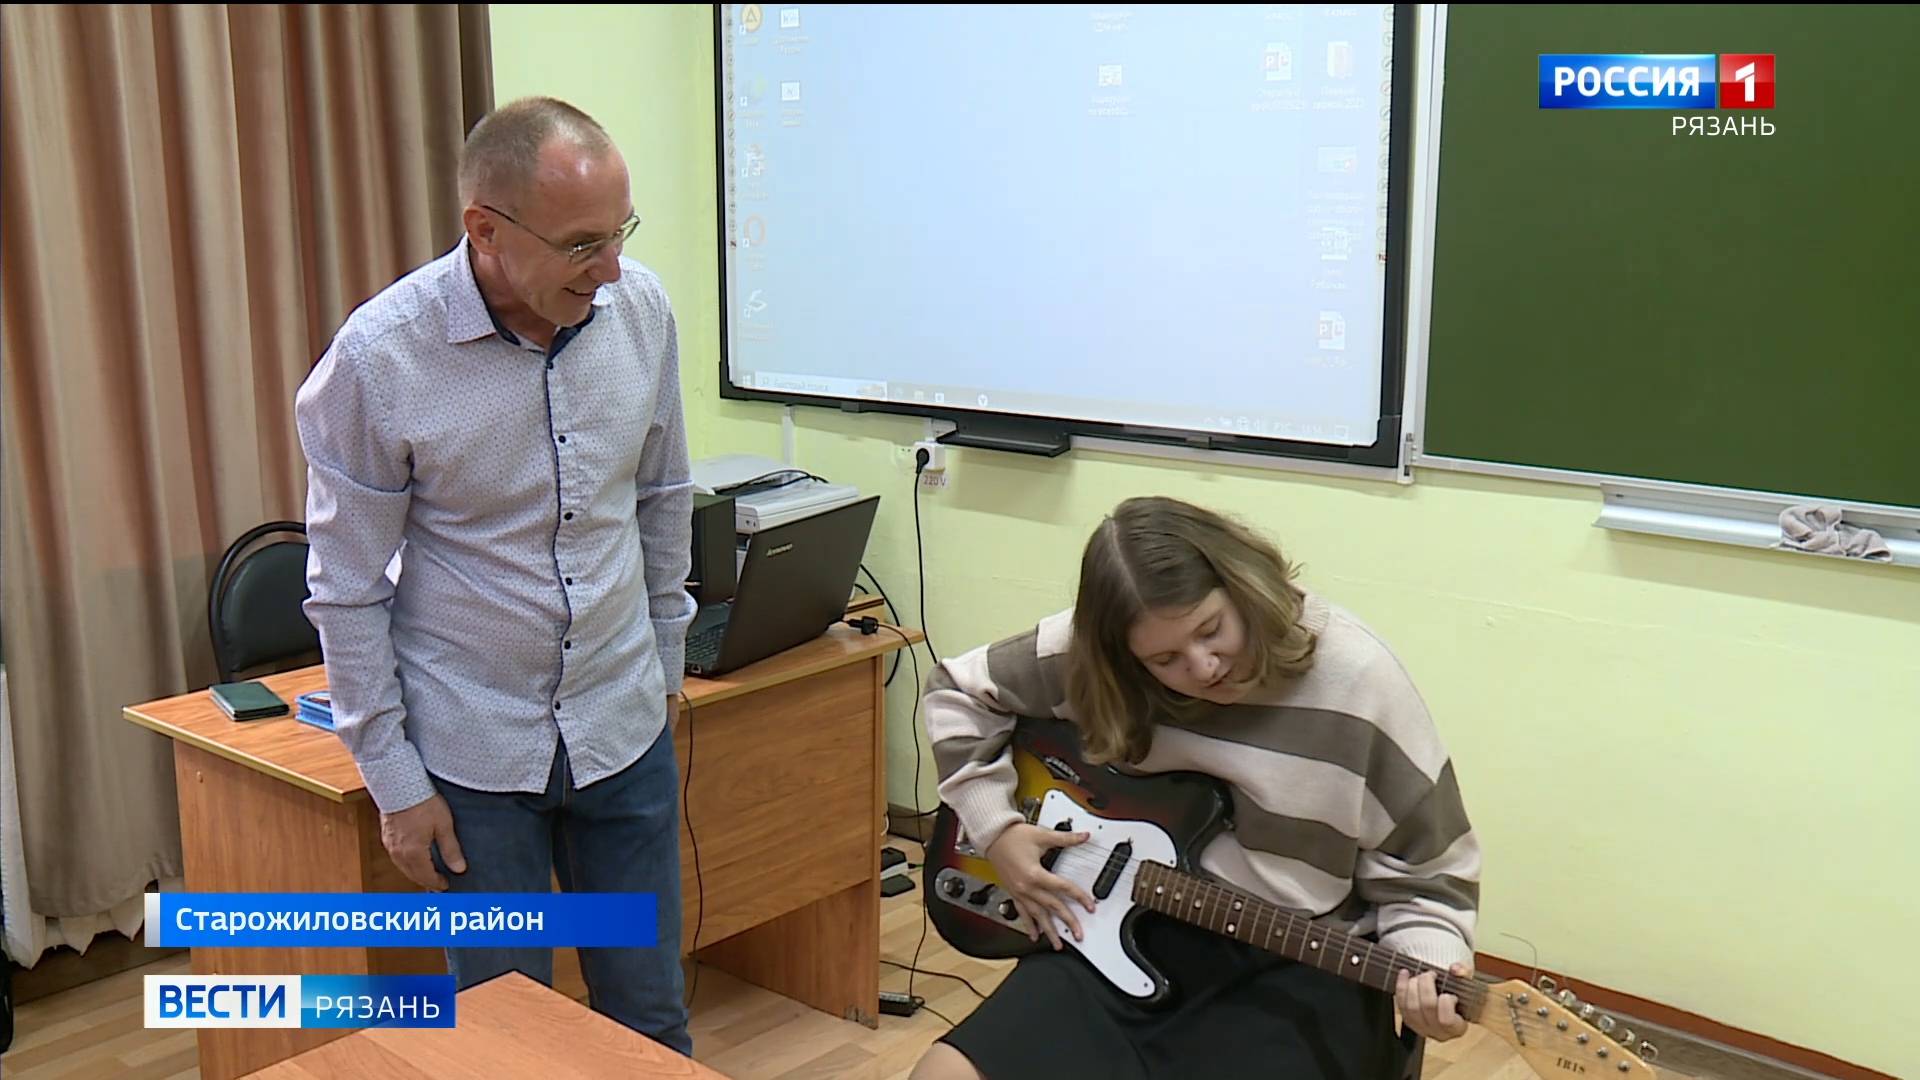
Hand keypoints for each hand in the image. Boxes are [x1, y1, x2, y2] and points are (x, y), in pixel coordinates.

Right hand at [380, 794, 465, 891]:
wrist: (399, 784)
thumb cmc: (423, 802)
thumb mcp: (443, 825)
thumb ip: (451, 849)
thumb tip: (459, 869)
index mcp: (414, 853)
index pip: (426, 877)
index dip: (437, 884)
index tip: (446, 887)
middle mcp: (399, 853)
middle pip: (413, 875)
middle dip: (426, 882)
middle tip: (438, 885)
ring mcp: (390, 846)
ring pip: (403, 868)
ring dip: (416, 874)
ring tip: (428, 875)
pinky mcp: (386, 837)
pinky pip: (397, 858)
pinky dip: (407, 864)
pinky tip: (414, 860)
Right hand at [984, 823, 1095, 951]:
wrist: (991, 837)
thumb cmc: (1012, 836)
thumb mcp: (1041, 835)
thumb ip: (1065, 838)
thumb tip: (1083, 836)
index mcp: (1034, 874)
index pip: (1063, 889)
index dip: (1079, 897)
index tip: (1089, 906)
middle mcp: (1026, 887)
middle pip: (1052, 907)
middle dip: (1067, 922)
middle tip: (1078, 934)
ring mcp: (1019, 892)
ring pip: (1036, 916)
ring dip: (1048, 931)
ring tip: (1057, 944)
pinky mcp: (1013, 892)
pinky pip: (1022, 913)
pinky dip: (1029, 925)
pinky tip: (1035, 935)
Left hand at [1395, 962, 1471, 1041]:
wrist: (1450, 1001)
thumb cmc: (1462, 994)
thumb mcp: (1469, 983)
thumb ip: (1465, 973)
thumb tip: (1454, 969)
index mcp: (1457, 1027)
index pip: (1447, 1020)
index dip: (1446, 1002)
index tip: (1449, 993)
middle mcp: (1439, 1032)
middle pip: (1427, 1008)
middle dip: (1426, 986)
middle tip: (1430, 974)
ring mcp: (1422, 1028)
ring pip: (1411, 1007)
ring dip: (1413, 986)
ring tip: (1420, 976)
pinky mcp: (1409, 1021)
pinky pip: (1400, 1005)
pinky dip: (1401, 986)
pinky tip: (1405, 974)